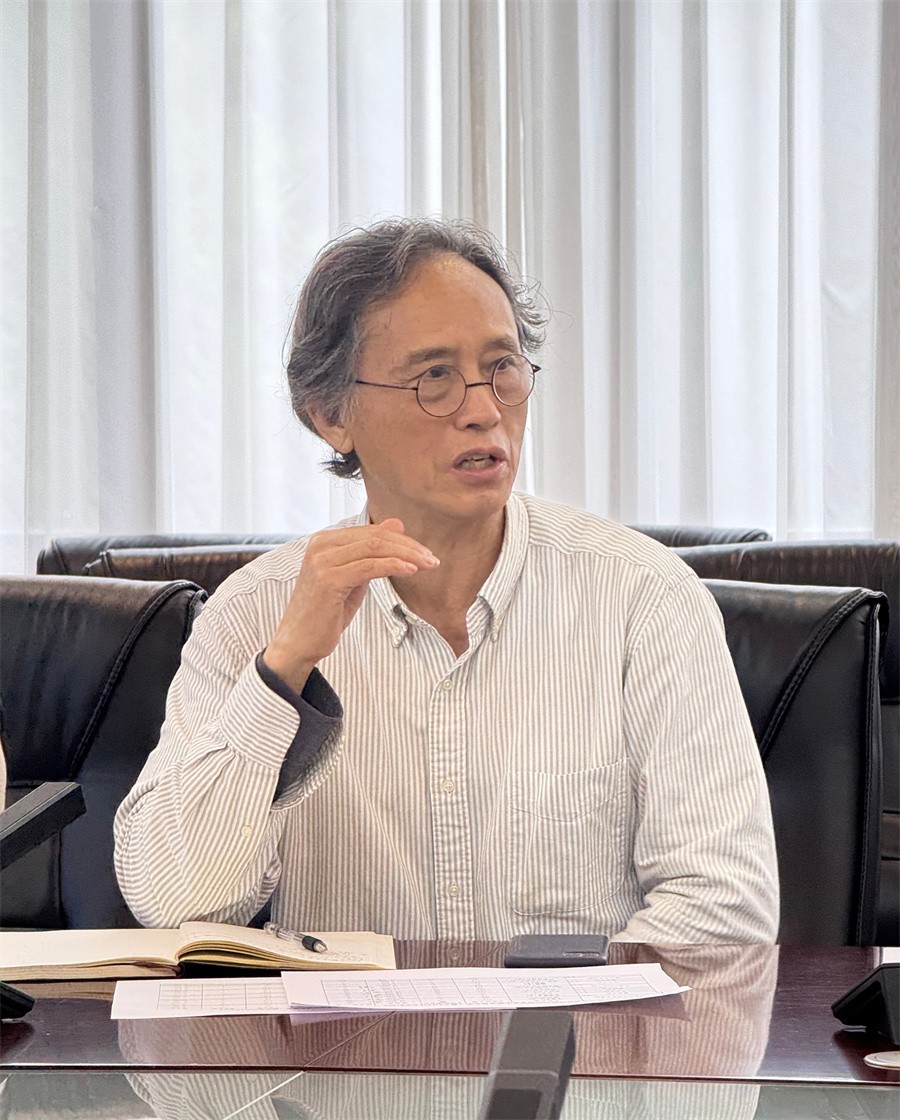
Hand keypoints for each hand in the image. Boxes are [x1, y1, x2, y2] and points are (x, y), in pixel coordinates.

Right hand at [262, 518, 438, 691]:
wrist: (298, 643)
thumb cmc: (326, 613)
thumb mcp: (354, 578)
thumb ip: (372, 553)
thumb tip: (397, 525)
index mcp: (325, 540)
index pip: (371, 532)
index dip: (401, 540)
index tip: (424, 552)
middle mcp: (320, 545)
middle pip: (375, 537)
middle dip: (409, 546)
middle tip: (432, 559)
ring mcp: (322, 560)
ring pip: (374, 548)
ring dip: (407, 555)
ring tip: (428, 564)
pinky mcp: (328, 578)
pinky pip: (369, 566)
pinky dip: (394, 566)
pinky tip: (411, 570)